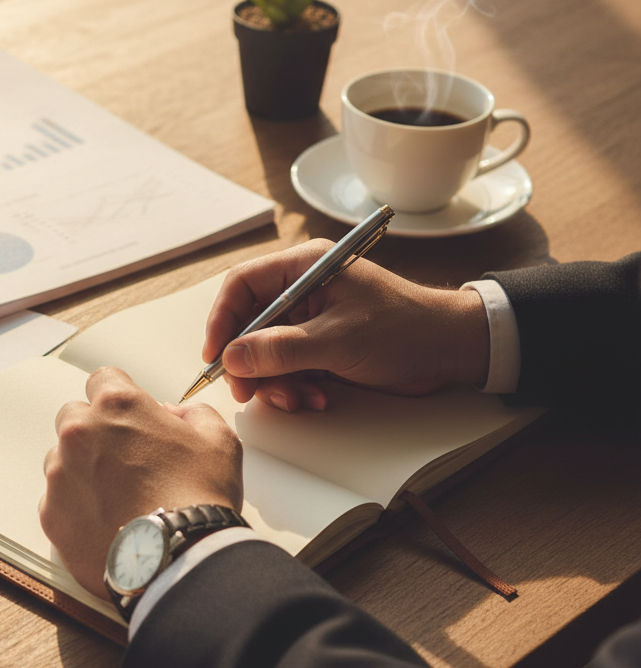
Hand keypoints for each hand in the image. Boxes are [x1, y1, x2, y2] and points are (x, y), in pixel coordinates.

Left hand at [39, 366, 242, 598]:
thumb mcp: (218, 440)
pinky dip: (75, 507)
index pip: (102, 379)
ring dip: (82, 469)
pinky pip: (56, 500)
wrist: (180, 559)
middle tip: (125, 460)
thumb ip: (193, 413)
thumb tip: (173, 414)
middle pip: (74, 416)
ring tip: (117, 497)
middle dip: (95, 431)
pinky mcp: (51, 513)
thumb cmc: (200, 498)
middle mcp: (80, 433)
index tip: (129, 416)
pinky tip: (106, 521)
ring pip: (61, 459)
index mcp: (118, 405)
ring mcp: (61, 474)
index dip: (119, 397)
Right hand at [204, 240, 489, 411]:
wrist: (451, 349)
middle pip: (250, 324)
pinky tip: (316, 399)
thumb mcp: (338, 341)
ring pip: (266, 352)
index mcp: (304, 267)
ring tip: (298, 400)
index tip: (215, 356)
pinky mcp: (321, 345)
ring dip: (275, 382)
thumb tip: (233, 358)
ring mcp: (311, 319)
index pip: (242, 286)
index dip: (222, 321)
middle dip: (249, 362)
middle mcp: (302, 290)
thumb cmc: (405, 328)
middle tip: (249, 392)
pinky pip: (289, 368)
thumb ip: (281, 350)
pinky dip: (295, 387)